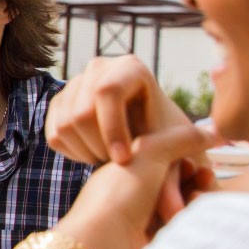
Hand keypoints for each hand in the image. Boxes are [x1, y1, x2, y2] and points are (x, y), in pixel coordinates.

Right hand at [47, 56, 197, 165]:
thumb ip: (182, 168)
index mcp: (132, 66)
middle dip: (99, 146)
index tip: (123, 162)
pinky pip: (55, 133)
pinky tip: (95, 156)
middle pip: (81, 111)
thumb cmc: (168, 141)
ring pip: (65, 124)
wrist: (147, 137)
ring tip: (110, 160)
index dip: (112, 129)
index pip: (108, 92)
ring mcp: (76, 82)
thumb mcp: (177, 147)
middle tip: (118, 165)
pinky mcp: (59, 101)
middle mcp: (100, 66)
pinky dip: (73, 153)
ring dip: (86, 152)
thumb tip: (194, 182)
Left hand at [57, 122, 222, 248]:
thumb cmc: (120, 194)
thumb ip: (182, 137)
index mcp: (124, 169)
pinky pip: (179, 225)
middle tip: (204, 176)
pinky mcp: (152, 241)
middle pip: (174, 181)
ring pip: (180, 203)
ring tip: (198, 196)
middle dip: (194, 178)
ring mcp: (140, 218)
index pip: (162, 159)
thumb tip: (215, 131)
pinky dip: (188, 218)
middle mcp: (131, 192)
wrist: (105, 245)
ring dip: (195, 197)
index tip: (192, 159)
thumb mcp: (149, 153)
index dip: (182, 158)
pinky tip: (192, 214)